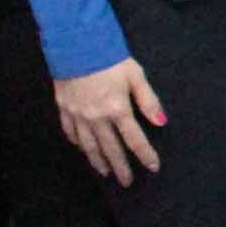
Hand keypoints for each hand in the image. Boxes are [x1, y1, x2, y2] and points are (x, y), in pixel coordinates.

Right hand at [53, 60, 165, 184]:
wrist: (75, 44)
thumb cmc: (109, 58)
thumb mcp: (136, 75)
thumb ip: (149, 101)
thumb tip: (162, 123)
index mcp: (117, 109)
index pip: (135, 140)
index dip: (145, 155)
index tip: (153, 167)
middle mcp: (96, 117)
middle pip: (111, 149)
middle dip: (121, 167)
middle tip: (127, 182)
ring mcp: (78, 115)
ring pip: (89, 145)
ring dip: (98, 161)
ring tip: (105, 172)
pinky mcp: (64, 109)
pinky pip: (71, 133)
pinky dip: (78, 144)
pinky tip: (84, 150)